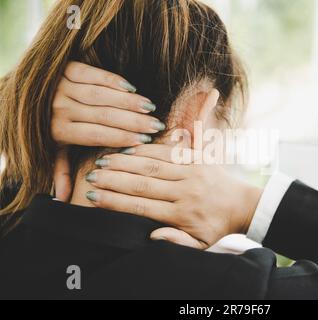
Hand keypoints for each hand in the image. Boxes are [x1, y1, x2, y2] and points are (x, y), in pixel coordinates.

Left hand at [52, 62, 165, 200]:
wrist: (19, 96)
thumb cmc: (40, 128)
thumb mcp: (48, 150)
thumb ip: (59, 171)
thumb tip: (62, 200)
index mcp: (59, 131)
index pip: (97, 135)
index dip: (122, 138)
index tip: (144, 141)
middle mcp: (59, 108)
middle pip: (103, 115)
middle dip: (133, 120)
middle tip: (155, 124)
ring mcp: (62, 86)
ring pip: (100, 95)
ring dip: (128, 101)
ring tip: (149, 107)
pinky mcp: (65, 69)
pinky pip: (93, 74)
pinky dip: (113, 80)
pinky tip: (131, 88)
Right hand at [84, 144, 262, 248]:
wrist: (243, 204)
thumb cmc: (216, 226)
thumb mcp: (200, 244)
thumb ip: (177, 242)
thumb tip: (152, 236)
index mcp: (182, 214)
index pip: (141, 206)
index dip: (114, 201)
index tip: (92, 197)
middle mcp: (185, 191)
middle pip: (142, 184)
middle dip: (113, 179)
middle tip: (90, 176)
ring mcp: (192, 171)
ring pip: (152, 165)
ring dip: (126, 162)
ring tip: (103, 161)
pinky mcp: (198, 157)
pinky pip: (169, 151)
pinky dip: (147, 149)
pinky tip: (129, 149)